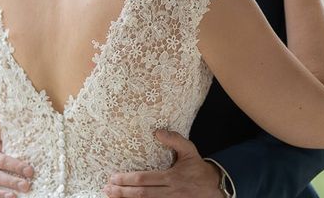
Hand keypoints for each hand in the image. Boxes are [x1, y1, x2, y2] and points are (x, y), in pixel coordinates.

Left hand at [103, 130, 223, 197]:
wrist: (215, 188)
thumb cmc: (198, 167)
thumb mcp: (189, 150)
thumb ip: (174, 139)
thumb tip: (157, 132)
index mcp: (173, 177)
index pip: (145, 179)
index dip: (128, 180)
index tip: (113, 178)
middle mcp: (171, 192)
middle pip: (142, 194)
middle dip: (123, 192)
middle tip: (107, 189)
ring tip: (112, 197)